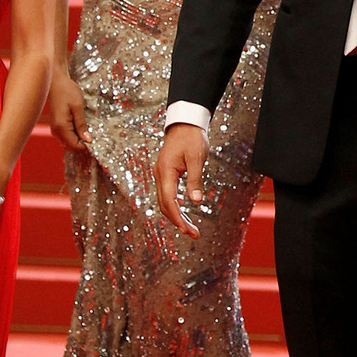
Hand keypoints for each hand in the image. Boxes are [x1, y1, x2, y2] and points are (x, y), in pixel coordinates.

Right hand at [50, 69, 89, 151]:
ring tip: (90, 128)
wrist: (55, 81)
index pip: (75, 146)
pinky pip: (67, 135)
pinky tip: (83, 126)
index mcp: (61, 127)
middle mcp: (56, 131)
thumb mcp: (78, 106)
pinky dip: (76, 134)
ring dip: (80, 139)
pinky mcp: (57, 125)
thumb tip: (87, 139)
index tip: (98, 140)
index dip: (86, 146)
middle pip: (71, 146)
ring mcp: (55, 129)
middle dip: (83, 144)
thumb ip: (81, 124)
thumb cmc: (67, 90)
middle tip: (96, 134)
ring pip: (69, 142)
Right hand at [154, 121, 207, 236]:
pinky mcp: (166, 174)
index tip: (186, 229)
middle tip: (193, 234)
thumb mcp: (196, 158)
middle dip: (178, 221)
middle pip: (165, 205)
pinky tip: (184, 214)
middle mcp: (160, 175)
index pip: (169, 201)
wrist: (185, 122)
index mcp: (165, 171)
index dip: (177, 217)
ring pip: (165, 201)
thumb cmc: (192, 137)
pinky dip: (175, 207)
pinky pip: (167, 195)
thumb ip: (195, 180)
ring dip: (176, 216)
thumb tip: (196, 202)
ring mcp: (161, 175)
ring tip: (190, 229)